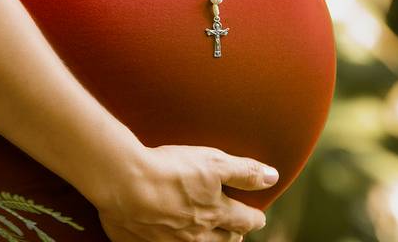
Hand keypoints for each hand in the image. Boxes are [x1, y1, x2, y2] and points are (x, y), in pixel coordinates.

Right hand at [92, 144, 278, 241]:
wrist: (125, 183)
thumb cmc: (170, 169)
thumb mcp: (214, 162)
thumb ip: (244, 172)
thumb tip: (273, 177)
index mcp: (216, 213)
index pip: (245, 220)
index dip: (254, 218)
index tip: (259, 217)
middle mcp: (197, 233)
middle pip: (223, 240)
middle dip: (233, 235)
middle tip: (237, 231)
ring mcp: (170, 241)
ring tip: (209, 238)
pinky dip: (170, 241)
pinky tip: (167, 235)